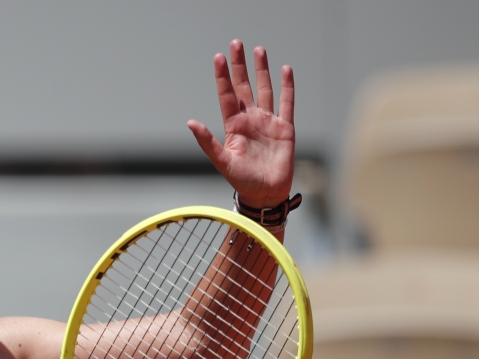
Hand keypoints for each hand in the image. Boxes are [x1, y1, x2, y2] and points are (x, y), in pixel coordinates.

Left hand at [187, 39, 294, 209]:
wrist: (265, 194)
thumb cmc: (241, 181)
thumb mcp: (222, 161)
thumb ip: (207, 142)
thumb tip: (190, 122)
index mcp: (234, 126)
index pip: (227, 95)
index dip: (223, 77)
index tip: (218, 57)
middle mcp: (250, 120)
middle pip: (244, 86)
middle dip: (240, 66)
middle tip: (236, 44)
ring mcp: (268, 122)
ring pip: (264, 90)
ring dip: (262, 70)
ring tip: (258, 50)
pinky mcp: (285, 128)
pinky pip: (287, 103)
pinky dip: (287, 87)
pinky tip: (285, 70)